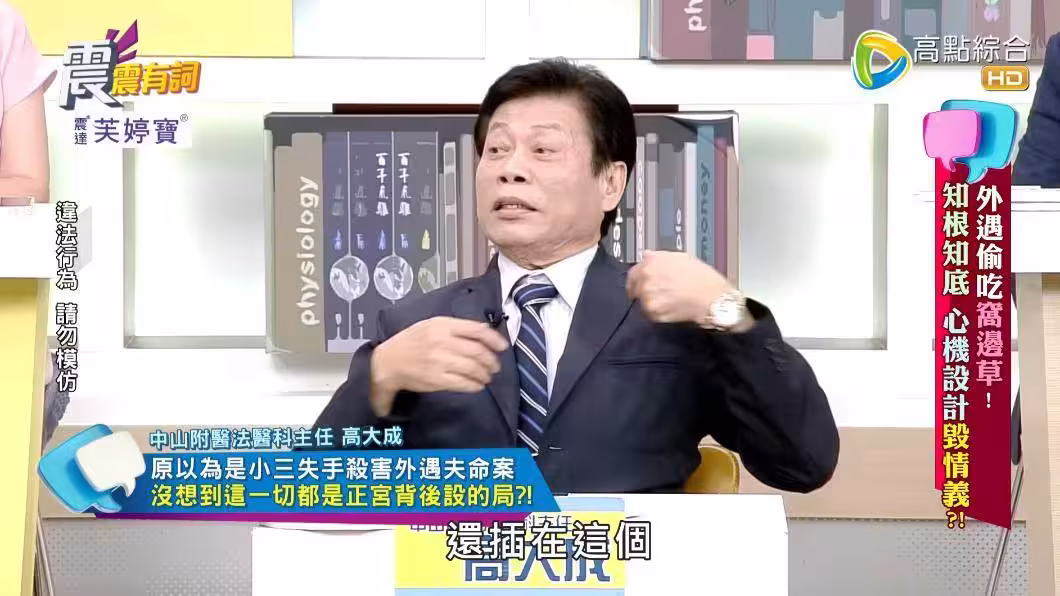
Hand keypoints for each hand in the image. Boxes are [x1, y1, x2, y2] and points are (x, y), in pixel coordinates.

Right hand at [371, 316, 508, 409]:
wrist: (387, 362)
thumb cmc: (411, 341)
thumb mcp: (431, 325)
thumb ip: (456, 327)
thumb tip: (484, 331)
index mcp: (442, 325)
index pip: (476, 331)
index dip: (494, 339)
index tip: (502, 347)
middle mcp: (442, 342)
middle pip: (477, 351)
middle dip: (491, 361)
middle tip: (495, 366)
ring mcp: (439, 361)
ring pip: (473, 368)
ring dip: (484, 374)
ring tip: (487, 377)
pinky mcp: (436, 379)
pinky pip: (463, 383)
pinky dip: (474, 385)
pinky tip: (477, 385)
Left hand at [626, 250, 731, 324]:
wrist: (712, 298)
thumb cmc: (703, 279)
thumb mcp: (682, 258)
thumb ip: (660, 257)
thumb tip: (647, 256)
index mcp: (652, 262)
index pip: (633, 273)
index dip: (636, 279)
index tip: (638, 284)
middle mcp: (647, 278)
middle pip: (635, 288)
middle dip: (645, 291)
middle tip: (661, 295)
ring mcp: (648, 296)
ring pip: (642, 302)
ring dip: (652, 302)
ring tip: (670, 301)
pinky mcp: (653, 312)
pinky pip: (650, 314)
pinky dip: (658, 313)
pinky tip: (672, 308)